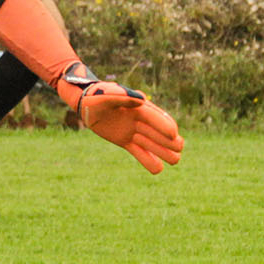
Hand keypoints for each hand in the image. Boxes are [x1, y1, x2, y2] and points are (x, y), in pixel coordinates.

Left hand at [55, 64, 184, 173]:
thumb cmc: (95, 96)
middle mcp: (139, 120)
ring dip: (163, 151)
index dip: (164, 125)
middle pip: (158, 132)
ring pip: (151, 144)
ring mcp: (133, 131)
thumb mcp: (105, 94)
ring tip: (175, 160)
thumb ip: (122, 97)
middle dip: (169, 140)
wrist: (84, 104)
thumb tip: (141, 99)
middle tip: (178, 149)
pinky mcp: (125, 141)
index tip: (173, 134)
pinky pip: (139, 152)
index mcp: (137, 107)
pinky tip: (158, 169)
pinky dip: (148, 160)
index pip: (155, 117)